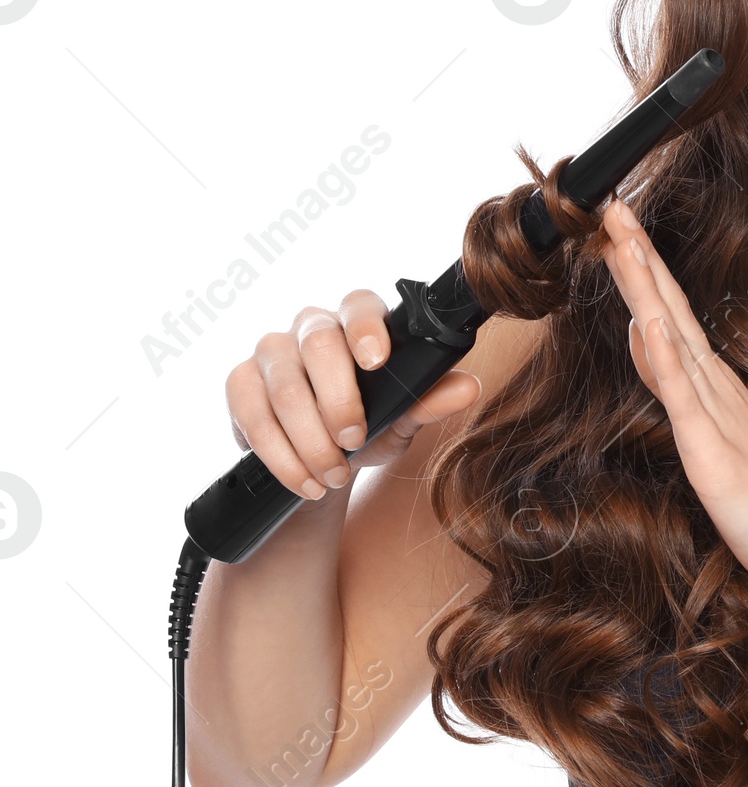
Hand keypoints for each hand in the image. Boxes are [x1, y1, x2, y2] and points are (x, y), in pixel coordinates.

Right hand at [225, 290, 481, 499]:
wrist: (325, 463)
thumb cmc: (371, 425)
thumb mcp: (404, 418)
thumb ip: (431, 400)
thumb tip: (468, 387)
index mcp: (357, 321)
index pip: (359, 305)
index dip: (366, 329)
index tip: (377, 361)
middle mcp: (311, 326)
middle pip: (318, 344)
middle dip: (338, 399)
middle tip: (354, 441)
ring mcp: (271, 351)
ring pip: (284, 386)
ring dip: (311, 440)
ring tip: (334, 475)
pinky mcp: (240, 384)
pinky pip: (251, 415)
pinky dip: (281, 456)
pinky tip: (305, 481)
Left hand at [598, 198, 747, 597]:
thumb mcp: (707, 434)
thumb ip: (675, 383)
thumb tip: (644, 336)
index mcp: (710, 382)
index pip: (668, 311)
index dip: (641, 267)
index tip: (616, 225)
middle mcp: (712, 384)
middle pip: (667, 306)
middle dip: (637, 255)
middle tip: (610, 205)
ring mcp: (713, 412)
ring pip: (671, 335)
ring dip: (647, 286)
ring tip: (623, 240)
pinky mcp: (712, 447)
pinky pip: (683, 395)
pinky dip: (665, 354)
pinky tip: (650, 321)